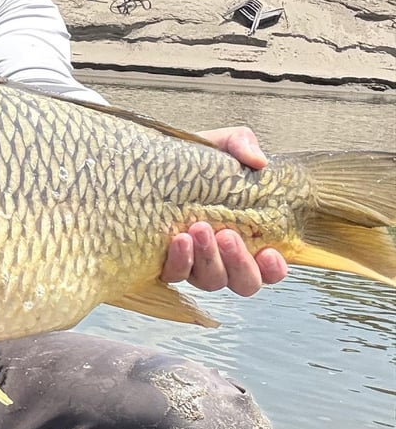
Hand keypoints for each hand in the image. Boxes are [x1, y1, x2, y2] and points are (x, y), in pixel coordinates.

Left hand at [161, 127, 288, 295]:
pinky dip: (180, 261)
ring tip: (199, 229)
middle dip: (238, 263)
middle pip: (244, 283)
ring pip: (211, 281)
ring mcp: (196, 264)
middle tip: (226, 234)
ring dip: (208, 259)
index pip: (270, 268)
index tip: (269, 252)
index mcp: (249, 237)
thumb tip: (257, 160)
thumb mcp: (221, 145)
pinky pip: (175, 275)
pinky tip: (179, 239)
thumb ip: (242, 146)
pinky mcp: (167, 262)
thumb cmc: (196, 160)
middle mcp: (225, 258)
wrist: (154, 162)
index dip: (273, 269)